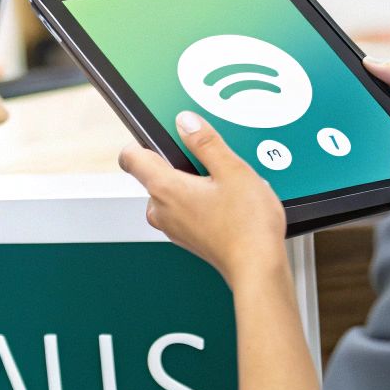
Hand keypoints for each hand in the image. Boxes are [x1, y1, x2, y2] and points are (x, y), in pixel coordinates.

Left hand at [118, 111, 288, 286]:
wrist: (258, 268)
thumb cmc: (248, 225)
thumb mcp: (233, 170)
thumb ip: (205, 142)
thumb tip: (185, 121)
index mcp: (164, 189)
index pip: (131, 157)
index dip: (140, 141)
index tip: (157, 135)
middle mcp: (161, 211)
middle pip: (155, 174)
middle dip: (179, 164)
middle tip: (210, 164)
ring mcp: (173, 227)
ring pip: (171, 194)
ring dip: (192, 185)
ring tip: (224, 186)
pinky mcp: (187, 238)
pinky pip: (184, 210)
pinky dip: (199, 203)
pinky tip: (227, 204)